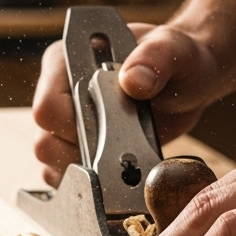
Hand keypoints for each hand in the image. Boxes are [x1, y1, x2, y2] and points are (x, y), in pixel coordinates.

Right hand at [32, 23, 218, 186]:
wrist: (190, 80)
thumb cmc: (179, 58)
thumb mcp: (174, 50)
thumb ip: (154, 59)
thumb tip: (132, 81)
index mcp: (67, 62)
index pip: (47, 107)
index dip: (75, 129)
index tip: (113, 130)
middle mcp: (58, 93)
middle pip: (46, 143)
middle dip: (86, 155)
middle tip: (128, 149)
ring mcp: (66, 124)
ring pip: (54, 164)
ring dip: (91, 172)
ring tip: (129, 159)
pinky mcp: (79, 148)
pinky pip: (69, 178)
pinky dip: (94, 185)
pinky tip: (123, 174)